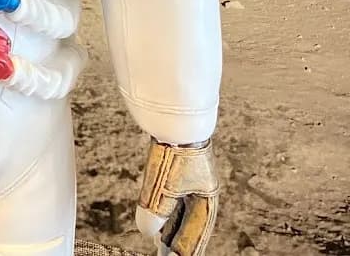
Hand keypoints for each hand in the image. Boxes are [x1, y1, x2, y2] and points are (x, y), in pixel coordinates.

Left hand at [135, 139, 218, 255]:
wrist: (177, 114)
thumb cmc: (178, 148)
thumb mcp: (167, 185)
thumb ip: (157, 211)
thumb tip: (148, 232)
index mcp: (207, 196)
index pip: (198, 230)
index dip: (188, 248)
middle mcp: (201, 188)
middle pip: (191, 222)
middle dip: (179, 240)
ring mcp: (191, 177)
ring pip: (182, 210)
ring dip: (172, 227)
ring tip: (161, 244)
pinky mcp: (178, 166)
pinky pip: (174, 196)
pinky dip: (167, 210)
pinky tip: (157, 216)